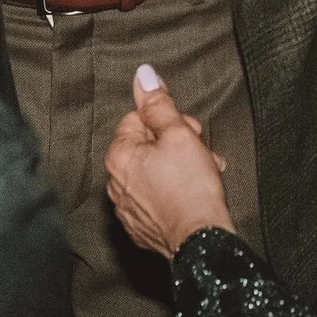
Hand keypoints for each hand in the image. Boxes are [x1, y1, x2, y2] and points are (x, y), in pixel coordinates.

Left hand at [103, 66, 234, 259]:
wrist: (200, 240)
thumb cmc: (191, 188)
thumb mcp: (180, 134)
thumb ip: (159, 104)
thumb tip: (143, 75)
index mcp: (119, 156)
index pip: (138, 119)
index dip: (169, 121)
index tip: (189, 132)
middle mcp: (115, 183)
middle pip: (145, 146)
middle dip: (175, 144)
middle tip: (198, 152)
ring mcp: (126, 208)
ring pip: (152, 172)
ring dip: (177, 168)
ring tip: (202, 175)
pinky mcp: (140, 228)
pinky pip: (154, 198)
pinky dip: (172, 193)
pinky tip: (191, 195)